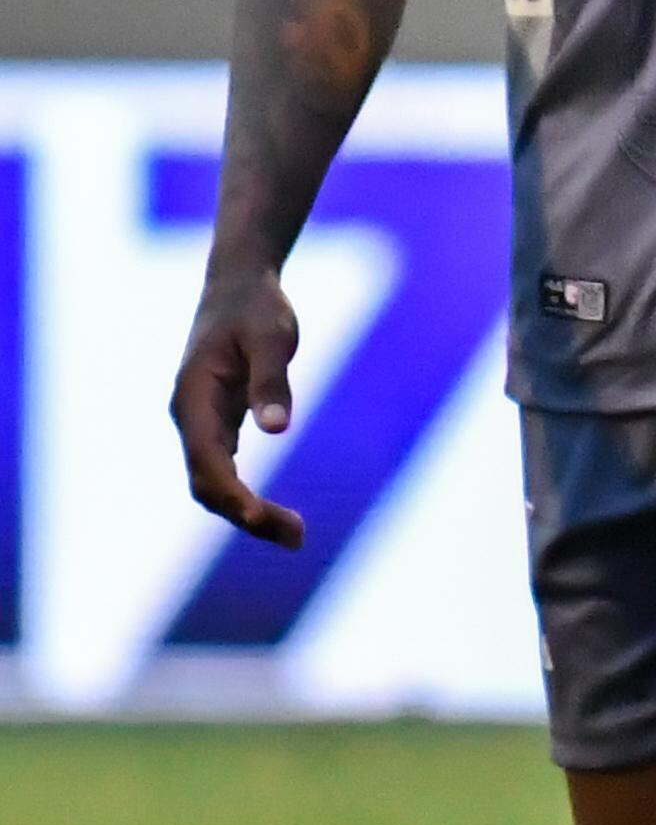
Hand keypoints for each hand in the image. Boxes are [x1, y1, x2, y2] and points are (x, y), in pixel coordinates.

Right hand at [170, 268, 305, 547]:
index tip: (260, 517)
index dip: (231, 493)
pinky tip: (272, 515)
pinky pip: (224, 471)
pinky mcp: (217, 424)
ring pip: (215, 483)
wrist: (239, 286)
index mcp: (193, 399)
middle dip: (246, 515)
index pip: (206, 460)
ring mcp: (201, 424)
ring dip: (248, 512)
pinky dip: (247, 496)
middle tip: (297, 538)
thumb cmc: (255, 308)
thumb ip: (271, 381)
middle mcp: (190, 418)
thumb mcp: (271, 337)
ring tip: (296, 536)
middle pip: (207, 484)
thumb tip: (277, 428)